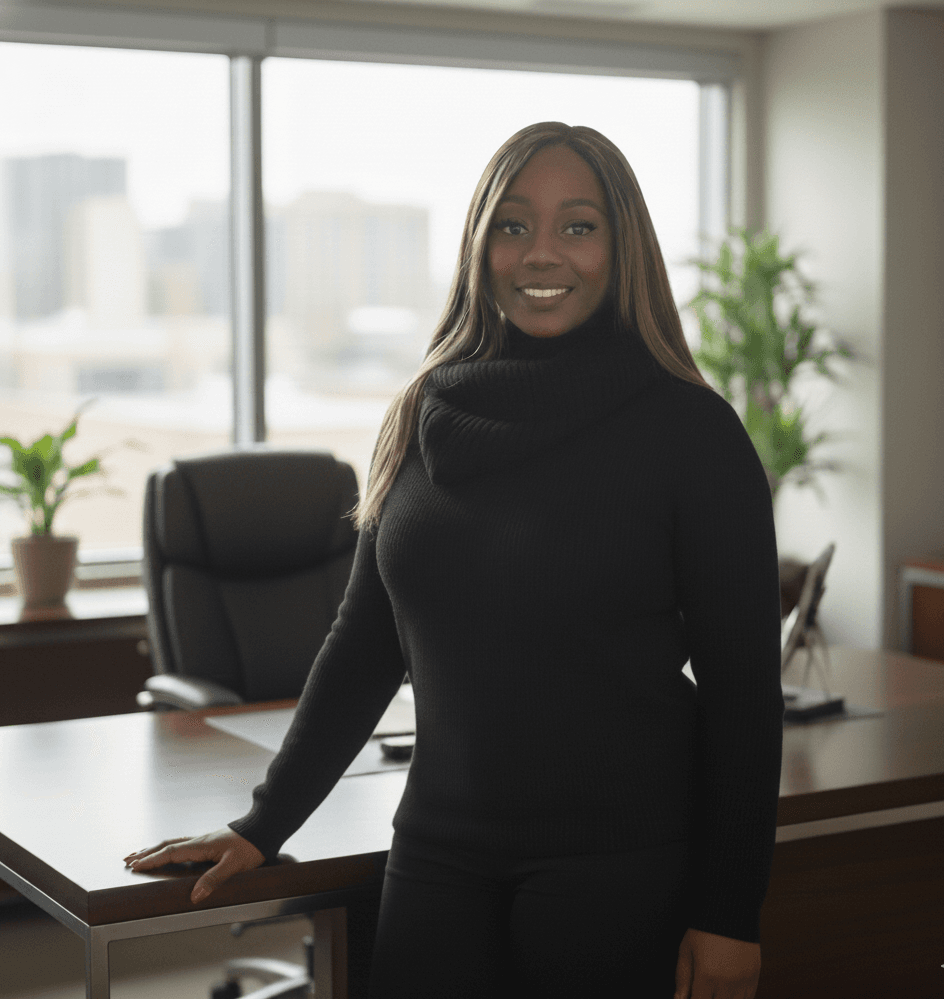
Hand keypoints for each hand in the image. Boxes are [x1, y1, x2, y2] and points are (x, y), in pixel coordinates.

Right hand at [123, 828, 264, 903]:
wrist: (264, 828)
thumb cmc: (250, 846)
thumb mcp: (234, 866)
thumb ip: (214, 879)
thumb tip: (194, 896)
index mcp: (201, 845)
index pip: (170, 852)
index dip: (152, 859)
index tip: (134, 865)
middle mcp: (199, 840)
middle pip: (166, 845)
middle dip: (146, 853)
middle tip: (127, 859)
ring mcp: (203, 840)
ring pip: (173, 842)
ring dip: (154, 848)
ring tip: (140, 854)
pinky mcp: (209, 841)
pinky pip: (181, 843)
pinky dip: (167, 847)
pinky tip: (168, 852)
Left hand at [673, 927, 760, 998]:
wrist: (730, 909)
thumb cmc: (704, 929)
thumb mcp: (686, 950)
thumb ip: (682, 978)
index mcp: (706, 977)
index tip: (692, 994)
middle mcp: (726, 983)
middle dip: (708, 998)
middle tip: (704, 989)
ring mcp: (743, 982)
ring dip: (724, 998)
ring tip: (716, 988)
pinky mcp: (754, 977)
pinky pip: (749, 998)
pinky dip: (738, 998)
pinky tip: (729, 991)